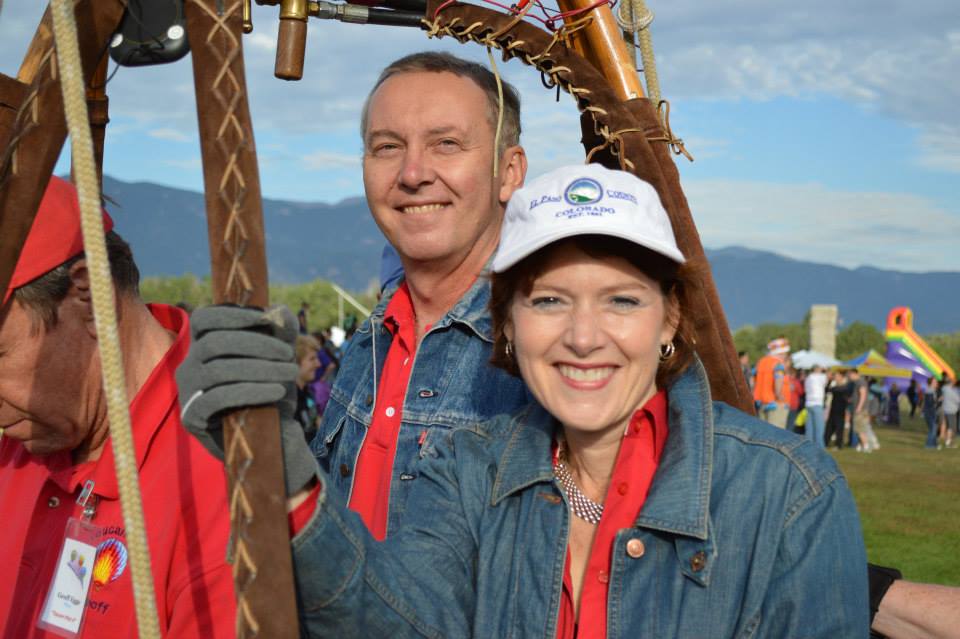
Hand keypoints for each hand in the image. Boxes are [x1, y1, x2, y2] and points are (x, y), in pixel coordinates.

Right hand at [176, 305, 317, 495]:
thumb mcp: (279, 359)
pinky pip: (217, 398)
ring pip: (218, 370)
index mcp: (204, 346)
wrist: (272, 438)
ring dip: (260, 368)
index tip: (264, 318)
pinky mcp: (192, 418)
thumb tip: (281, 310)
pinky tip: (276, 391)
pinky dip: (250, 391)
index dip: (231, 314)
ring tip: (291, 374)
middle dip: (256, 344)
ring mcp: (188, 392)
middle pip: (215, 343)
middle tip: (288, 354)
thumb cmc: (271, 392)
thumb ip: (281, 332)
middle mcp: (189, 365)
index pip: (204, 318)